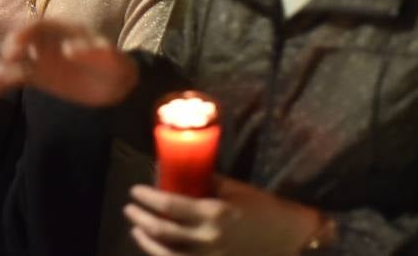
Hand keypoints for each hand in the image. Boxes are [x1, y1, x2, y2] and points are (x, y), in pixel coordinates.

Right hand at [0, 18, 137, 104]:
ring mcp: (39, 59)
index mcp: (62, 30)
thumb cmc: (114, 64)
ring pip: (14, 60)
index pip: (39, 26)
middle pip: (22, 41)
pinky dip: (2, 82)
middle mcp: (46, 42)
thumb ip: (93, 50)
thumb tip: (70, 48)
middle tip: (4, 62)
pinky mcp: (37, 77)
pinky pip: (15, 77)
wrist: (116, 84)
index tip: (16, 44)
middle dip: (9, 49)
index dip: (26, 33)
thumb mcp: (110, 57)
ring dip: (0, 67)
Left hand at [124, 178, 323, 255]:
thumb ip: (206, 182)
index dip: (147, 198)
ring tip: (136, 230)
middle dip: (141, 219)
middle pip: (163, 231)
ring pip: (167, 255)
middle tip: (129, 208)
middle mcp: (208, 239)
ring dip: (147, 242)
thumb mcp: (233, 189)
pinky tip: (156, 250)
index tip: (135, 191)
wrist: (288, 238)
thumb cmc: (261, 208)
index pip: (169, 205)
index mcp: (213, 213)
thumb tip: (178, 171)